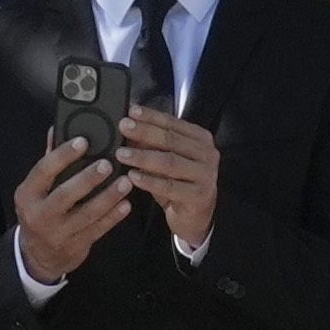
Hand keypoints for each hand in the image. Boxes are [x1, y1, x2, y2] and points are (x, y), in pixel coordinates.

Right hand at [15, 138, 143, 284]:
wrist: (38, 256)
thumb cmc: (40, 212)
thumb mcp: (36, 189)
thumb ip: (49, 162)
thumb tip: (56, 129)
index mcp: (28, 194)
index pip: (44, 170)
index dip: (63, 155)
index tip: (83, 141)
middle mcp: (40, 214)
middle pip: (65, 194)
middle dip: (88, 178)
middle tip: (108, 164)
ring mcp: (58, 233)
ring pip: (86, 214)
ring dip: (108, 198)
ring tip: (125, 182)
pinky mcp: (75, 246)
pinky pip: (97, 230)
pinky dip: (113, 217)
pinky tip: (126, 205)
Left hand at [108, 106, 225, 252]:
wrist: (195, 218)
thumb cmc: (179, 185)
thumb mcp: (166, 160)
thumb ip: (152, 144)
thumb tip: (128, 126)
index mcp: (201, 139)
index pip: (173, 123)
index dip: (151, 117)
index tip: (131, 111)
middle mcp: (207, 154)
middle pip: (171, 140)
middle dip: (144, 132)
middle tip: (123, 127)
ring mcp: (206, 175)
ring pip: (170, 162)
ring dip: (143, 157)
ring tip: (122, 154)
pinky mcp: (199, 196)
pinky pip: (170, 187)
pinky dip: (149, 181)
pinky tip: (133, 177)